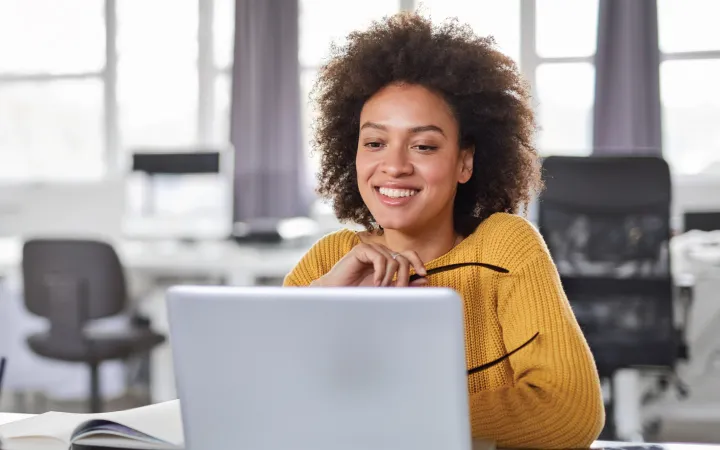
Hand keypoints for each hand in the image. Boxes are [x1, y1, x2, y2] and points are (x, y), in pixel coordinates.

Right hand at [312, 243, 426, 286]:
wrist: (337, 293)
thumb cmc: (359, 292)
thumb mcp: (386, 290)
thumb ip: (403, 285)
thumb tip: (424, 279)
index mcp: (388, 260)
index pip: (408, 254)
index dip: (417, 262)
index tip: (423, 274)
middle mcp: (381, 252)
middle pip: (403, 258)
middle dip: (404, 276)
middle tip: (398, 290)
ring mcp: (371, 250)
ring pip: (392, 259)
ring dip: (390, 278)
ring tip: (381, 288)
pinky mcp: (361, 250)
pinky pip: (379, 258)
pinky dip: (381, 272)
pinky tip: (375, 282)